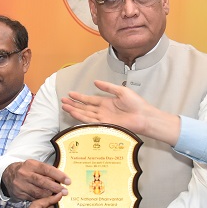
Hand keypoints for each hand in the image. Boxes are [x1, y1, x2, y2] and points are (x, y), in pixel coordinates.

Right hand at [1, 160, 69, 201]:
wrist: (8, 175)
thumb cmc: (26, 170)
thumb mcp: (34, 166)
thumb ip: (46, 171)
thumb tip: (61, 178)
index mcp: (31, 164)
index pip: (47, 169)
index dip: (59, 175)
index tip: (68, 181)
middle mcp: (25, 174)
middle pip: (43, 182)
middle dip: (56, 187)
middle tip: (65, 191)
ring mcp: (21, 184)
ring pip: (38, 192)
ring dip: (49, 195)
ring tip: (58, 196)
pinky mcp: (19, 193)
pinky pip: (33, 198)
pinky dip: (41, 199)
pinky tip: (47, 199)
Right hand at [61, 80, 180, 144]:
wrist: (143, 116)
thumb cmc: (136, 104)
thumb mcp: (121, 91)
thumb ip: (107, 87)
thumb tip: (95, 82)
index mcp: (106, 103)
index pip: (89, 100)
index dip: (79, 97)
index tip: (70, 94)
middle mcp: (102, 111)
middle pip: (84, 107)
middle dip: (73, 104)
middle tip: (62, 100)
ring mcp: (103, 118)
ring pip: (85, 114)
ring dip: (74, 110)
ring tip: (64, 106)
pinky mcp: (105, 124)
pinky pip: (90, 121)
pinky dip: (81, 117)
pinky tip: (74, 113)